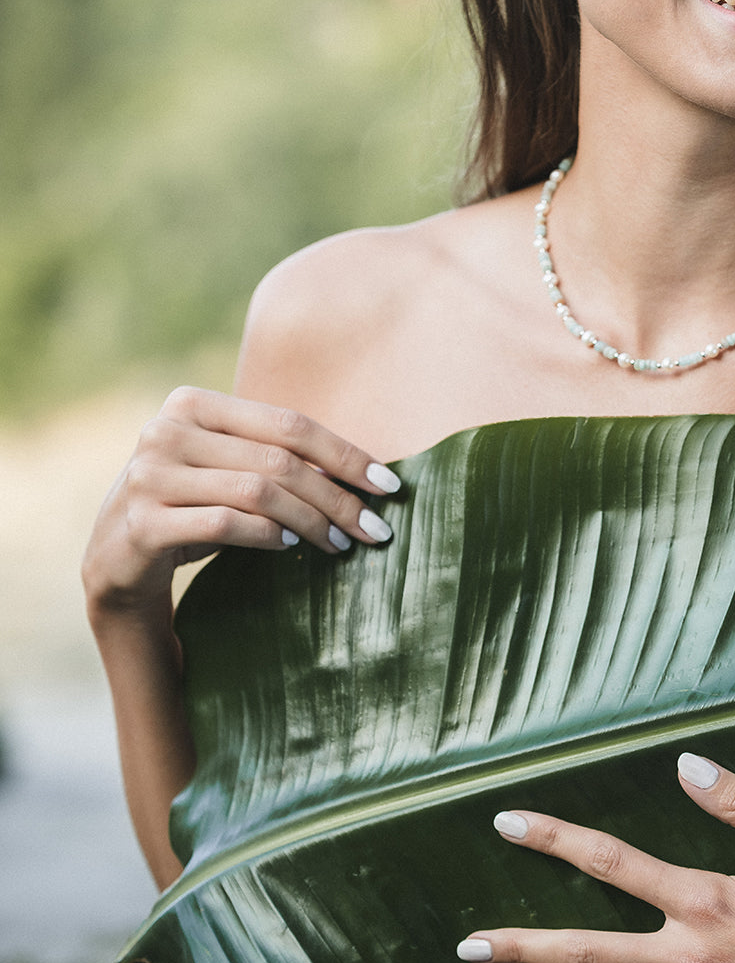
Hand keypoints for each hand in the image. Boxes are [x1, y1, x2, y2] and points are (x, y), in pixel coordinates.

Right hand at [82, 385, 398, 613]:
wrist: (118, 560)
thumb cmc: (193, 506)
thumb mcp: (230, 470)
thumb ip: (277, 457)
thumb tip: (367, 472)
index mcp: (193, 403)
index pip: (290, 424)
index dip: (345, 454)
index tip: (389, 485)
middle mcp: (167, 429)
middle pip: (279, 460)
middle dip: (338, 497)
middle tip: (377, 529)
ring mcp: (149, 474)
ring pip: (258, 492)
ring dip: (311, 520)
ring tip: (341, 542)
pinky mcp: (142, 522)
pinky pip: (225, 524)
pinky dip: (267, 536)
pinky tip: (291, 546)